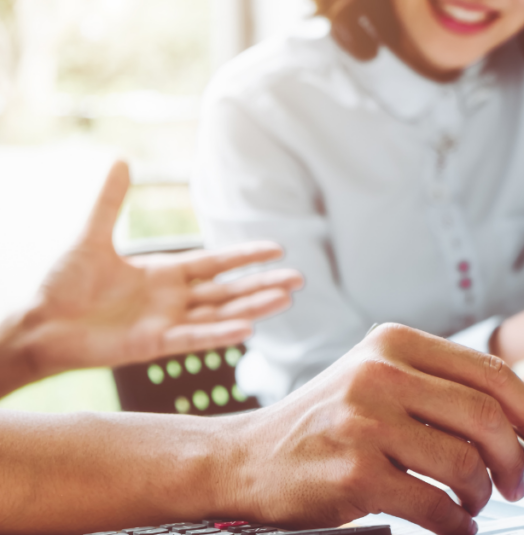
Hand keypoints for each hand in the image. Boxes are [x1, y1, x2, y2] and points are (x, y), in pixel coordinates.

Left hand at [10, 161, 303, 379]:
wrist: (38, 323)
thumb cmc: (61, 285)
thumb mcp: (90, 236)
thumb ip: (110, 201)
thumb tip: (121, 158)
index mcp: (163, 274)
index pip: (215, 264)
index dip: (245, 256)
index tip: (278, 248)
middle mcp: (172, 300)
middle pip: (228, 291)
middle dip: (263, 284)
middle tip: (299, 279)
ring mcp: (166, 324)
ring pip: (220, 315)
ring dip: (253, 308)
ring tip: (287, 300)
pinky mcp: (153, 345)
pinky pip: (193, 339)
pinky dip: (220, 335)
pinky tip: (248, 329)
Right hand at [230, 324, 523, 533]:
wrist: (246, 459)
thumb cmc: (324, 424)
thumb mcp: (376, 383)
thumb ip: (439, 393)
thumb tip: (523, 429)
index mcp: (394, 343)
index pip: (490, 372)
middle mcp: (380, 373)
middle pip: (487, 417)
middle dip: (518, 459)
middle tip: (520, 483)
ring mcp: (365, 422)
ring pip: (465, 462)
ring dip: (482, 494)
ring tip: (474, 504)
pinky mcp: (355, 472)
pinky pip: (435, 504)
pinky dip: (457, 523)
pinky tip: (455, 524)